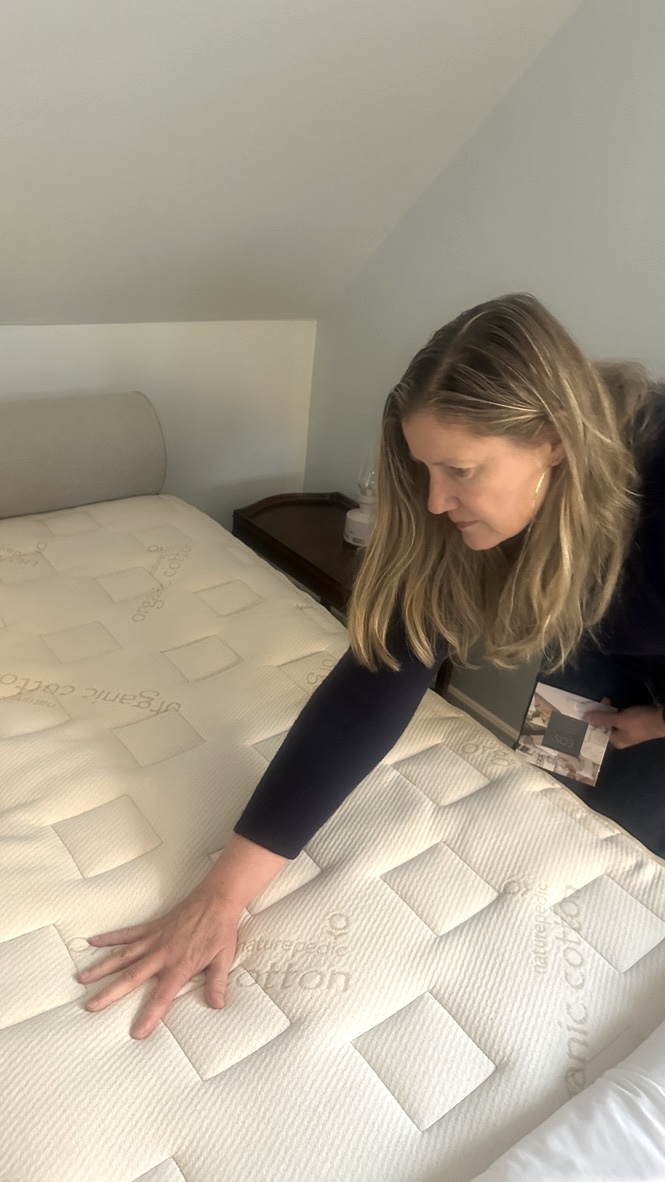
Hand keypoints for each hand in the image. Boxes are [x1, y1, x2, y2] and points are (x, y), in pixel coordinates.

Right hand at [78, 882, 241, 1039]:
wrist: (216, 899)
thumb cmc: (220, 929)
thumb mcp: (223, 959)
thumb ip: (217, 983)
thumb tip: (217, 1006)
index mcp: (180, 966)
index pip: (162, 996)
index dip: (149, 1016)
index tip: (136, 1033)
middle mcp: (161, 954)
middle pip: (131, 977)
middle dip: (109, 994)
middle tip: (90, 1006)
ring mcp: (153, 940)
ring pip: (122, 956)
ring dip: (101, 967)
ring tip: (81, 978)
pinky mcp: (151, 928)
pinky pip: (127, 933)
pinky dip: (109, 938)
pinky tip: (92, 942)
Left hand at [585, 697, 664, 749]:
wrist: (662, 718)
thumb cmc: (640, 722)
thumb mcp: (619, 719)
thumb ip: (602, 718)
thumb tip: (585, 717)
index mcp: (616, 741)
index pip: (598, 733)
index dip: (592, 722)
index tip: (587, 710)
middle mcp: (620, 738)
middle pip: (604, 726)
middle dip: (600, 713)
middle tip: (601, 701)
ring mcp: (627, 730)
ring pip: (611, 720)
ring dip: (607, 710)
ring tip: (607, 700)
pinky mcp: (633, 723)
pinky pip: (619, 717)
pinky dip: (615, 711)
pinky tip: (613, 704)